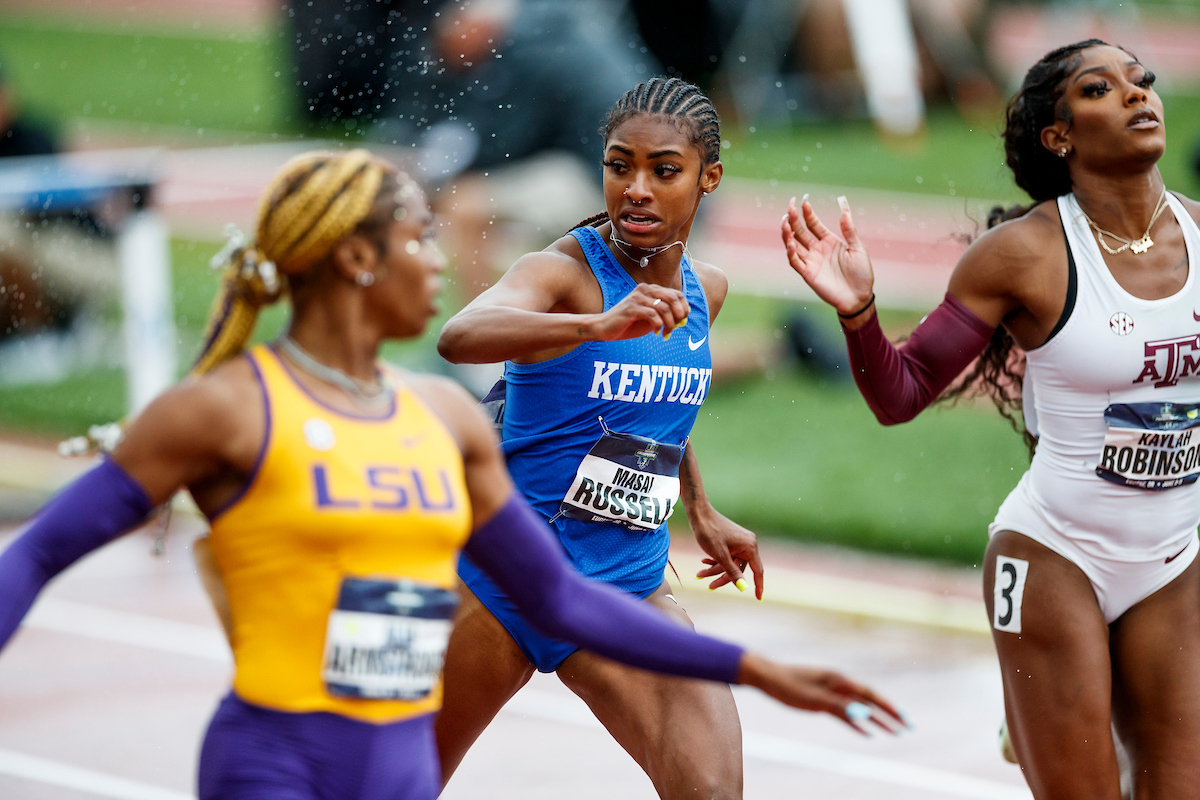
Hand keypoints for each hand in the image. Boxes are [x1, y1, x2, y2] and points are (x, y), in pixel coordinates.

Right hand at [590, 284, 689, 341]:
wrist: (604, 328)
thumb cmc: (628, 324)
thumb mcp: (651, 318)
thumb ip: (665, 314)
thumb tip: (685, 316)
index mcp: (651, 289)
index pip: (676, 294)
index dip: (684, 308)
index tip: (682, 322)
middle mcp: (645, 290)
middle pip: (673, 298)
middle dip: (679, 315)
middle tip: (677, 327)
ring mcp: (637, 298)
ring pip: (664, 308)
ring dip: (669, 323)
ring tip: (665, 333)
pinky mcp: (631, 308)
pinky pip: (652, 315)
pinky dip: (658, 325)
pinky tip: (656, 332)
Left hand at [691, 507, 764, 599]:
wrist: (699, 514)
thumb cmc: (709, 532)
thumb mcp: (720, 556)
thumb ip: (733, 572)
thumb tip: (743, 587)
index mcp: (750, 546)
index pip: (758, 571)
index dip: (758, 585)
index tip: (759, 599)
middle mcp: (748, 544)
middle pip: (739, 569)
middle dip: (723, 577)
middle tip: (709, 585)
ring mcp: (739, 542)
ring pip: (730, 563)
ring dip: (716, 569)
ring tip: (699, 573)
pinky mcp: (731, 540)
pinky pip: (727, 555)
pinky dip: (716, 560)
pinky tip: (704, 561)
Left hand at [738, 653, 907, 735]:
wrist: (767, 678)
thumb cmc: (789, 685)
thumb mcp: (814, 699)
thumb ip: (840, 707)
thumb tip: (865, 715)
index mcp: (839, 681)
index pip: (870, 695)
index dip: (889, 707)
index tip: (905, 718)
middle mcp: (839, 685)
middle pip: (869, 701)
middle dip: (889, 714)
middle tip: (908, 727)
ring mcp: (831, 693)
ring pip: (859, 708)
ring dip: (877, 720)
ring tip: (894, 733)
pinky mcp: (822, 701)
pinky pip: (845, 714)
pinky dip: (858, 723)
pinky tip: (866, 733)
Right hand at [780, 196, 874, 317]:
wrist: (859, 296)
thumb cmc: (861, 273)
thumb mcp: (858, 248)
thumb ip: (849, 230)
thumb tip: (844, 210)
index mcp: (829, 241)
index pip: (813, 223)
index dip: (807, 212)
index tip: (803, 200)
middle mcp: (817, 249)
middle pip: (800, 231)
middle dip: (793, 219)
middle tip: (789, 206)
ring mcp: (811, 261)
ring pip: (793, 244)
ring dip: (787, 234)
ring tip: (784, 222)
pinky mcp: (808, 274)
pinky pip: (795, 261)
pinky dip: (791, 252)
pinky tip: (790, 242)